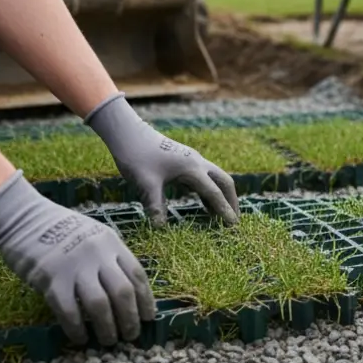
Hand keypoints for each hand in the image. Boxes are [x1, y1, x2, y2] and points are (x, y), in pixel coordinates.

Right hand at [0, 171, 154, 344]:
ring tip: (108, 341)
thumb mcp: (95, 236)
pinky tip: (80, 338)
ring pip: (100, 305)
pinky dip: (77, 329)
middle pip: (123, 293)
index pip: (137, 276)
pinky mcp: (51, 279)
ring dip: (107, 328)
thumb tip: (127, 293)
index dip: (146, 301)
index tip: (149, 318)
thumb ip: (110, 259)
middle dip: (130, 319)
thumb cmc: (62, 230)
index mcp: (112, 244)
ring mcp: (74, 267)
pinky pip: (69, 311)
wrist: (24, 219)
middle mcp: (98, 255)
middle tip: (131, 336)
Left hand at [85, 92, 239, 227]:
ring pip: (215, 179)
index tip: (233, 225)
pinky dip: (209, 192)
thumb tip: (160, 228)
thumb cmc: (136, 156)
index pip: (213, 192)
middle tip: (234, 220)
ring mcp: (192, 160)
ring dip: (221, 196)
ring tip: (222, 216)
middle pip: (224, 181)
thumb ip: (155, 206)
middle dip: (231, 200)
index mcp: (192, 168)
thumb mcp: (145, 184)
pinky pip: (204, 178)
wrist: (127, 133)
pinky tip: (205, 205)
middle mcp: (197, 162)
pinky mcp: (185, 160)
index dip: (224, 209)